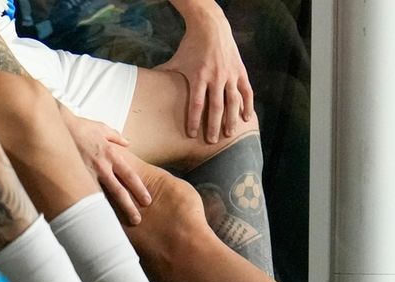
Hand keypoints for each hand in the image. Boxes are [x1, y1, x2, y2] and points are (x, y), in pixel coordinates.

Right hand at [61, 110, 151, 224]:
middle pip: (118, 191)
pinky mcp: (72, 177)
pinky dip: (87, 206)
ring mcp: (85, 174)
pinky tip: (90, 218)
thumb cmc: (78, 127)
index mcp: (111, 155)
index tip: (147, 201)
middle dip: (129, 206)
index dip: (139, 189)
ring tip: (113, 226)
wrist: (55, 126)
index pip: (130, 175)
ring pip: (100, 197)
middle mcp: (101, 166)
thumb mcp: (101, 128)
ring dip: (108, 211)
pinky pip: (82, 194)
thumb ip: (116, 136)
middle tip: (137, 220)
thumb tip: (128, 142)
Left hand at [156, 2, 252, 143]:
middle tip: (211, 141)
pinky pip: (246, 91)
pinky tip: (246, 118)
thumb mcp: (177, 60)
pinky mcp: (240, 71)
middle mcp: (216, 77)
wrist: (210, 26)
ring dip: (231, 119)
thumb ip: (165, 74)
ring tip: (228, 134)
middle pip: (215, 107)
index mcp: (198, 76)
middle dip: (213, 126)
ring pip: (232, 101)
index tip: (191, 134)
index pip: (196, 103)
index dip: (193, 120)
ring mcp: (230, 74)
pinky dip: (248, 105)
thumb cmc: (191, 45)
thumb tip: (147, 84)